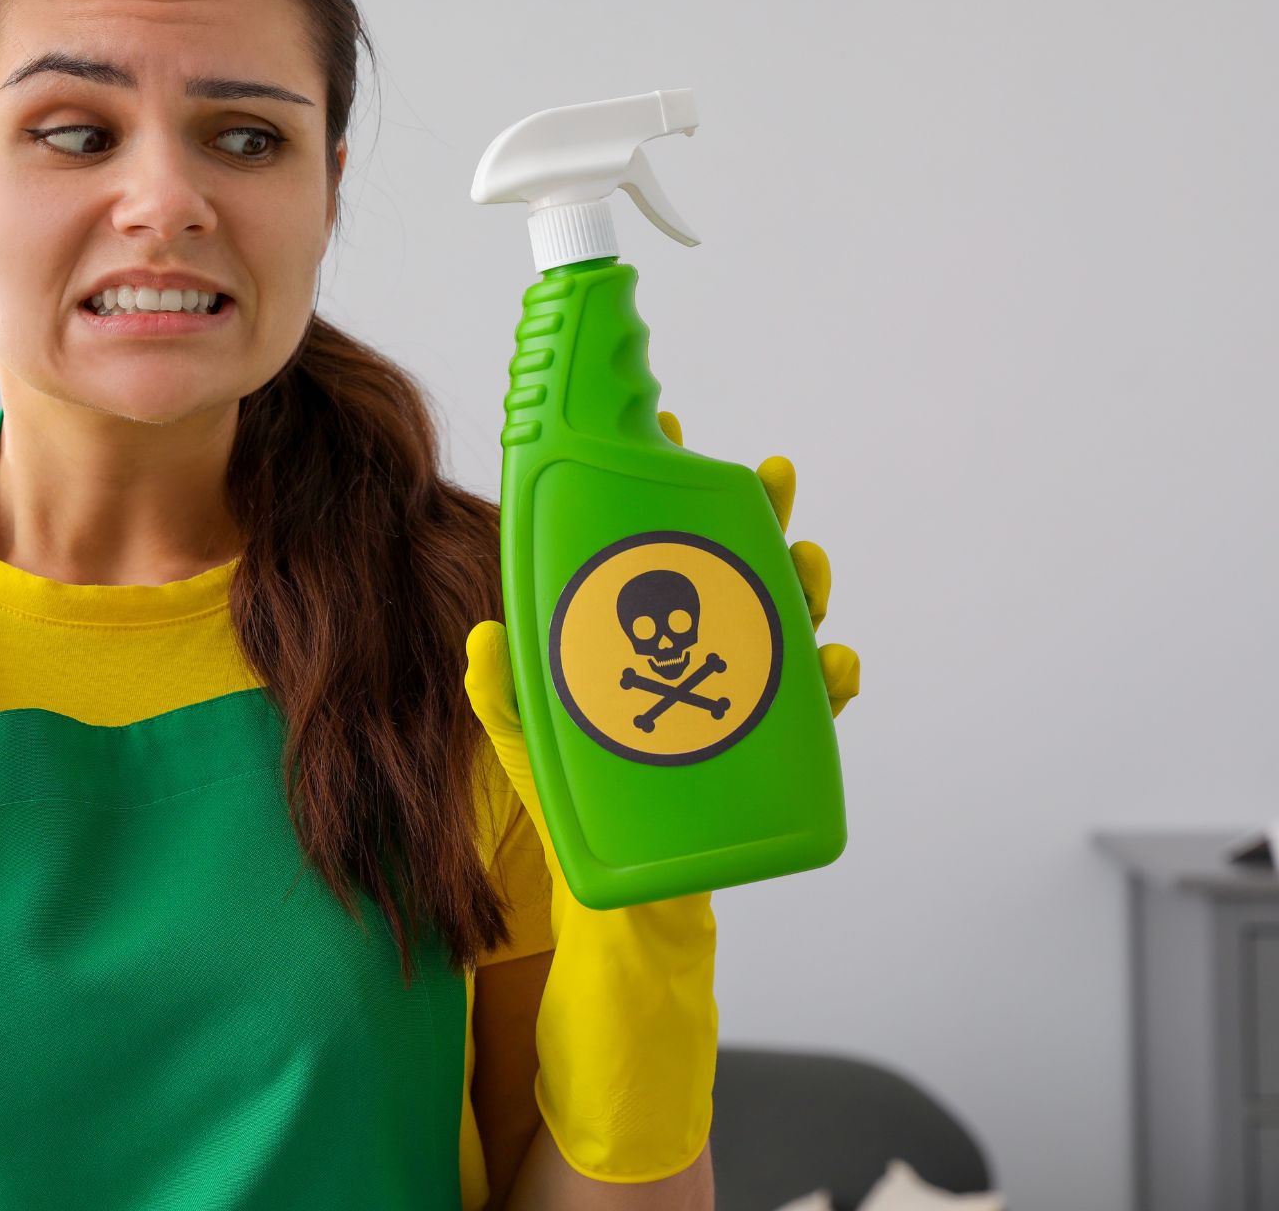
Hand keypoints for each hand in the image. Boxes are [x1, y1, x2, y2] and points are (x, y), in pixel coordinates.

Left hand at [465, 408, 859, 857]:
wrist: (621, 890)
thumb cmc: (569, 800)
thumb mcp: (526, 735)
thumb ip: (501, 691)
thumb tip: (482, 639)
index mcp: (635, 634)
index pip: (652, 545)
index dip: (663, 482)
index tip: (670, 428)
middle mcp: (693, 651)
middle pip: (733, 566)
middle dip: (761, 515)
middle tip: (773, 476)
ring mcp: (733, 694)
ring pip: (784, 621)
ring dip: (805, 582)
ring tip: (808, 557)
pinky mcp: (763, 752)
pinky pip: (811, 709)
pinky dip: (832, 681)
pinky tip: (835, 662)